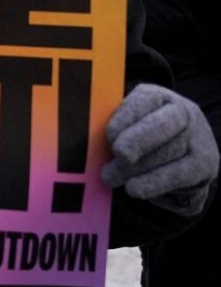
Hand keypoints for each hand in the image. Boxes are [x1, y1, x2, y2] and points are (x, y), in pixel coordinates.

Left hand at [101, 83, 218, 215]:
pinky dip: (153, 183)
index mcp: (158, 97)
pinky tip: (134, 189)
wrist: (180, 157)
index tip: (109, 135)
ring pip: (166, 153)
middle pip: (159, 126)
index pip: (144, 100)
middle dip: (135, 142)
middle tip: (117, 156)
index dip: (126, 117)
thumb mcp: (126, 125)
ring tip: (110, 177)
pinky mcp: (204, 163)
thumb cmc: (140, 138)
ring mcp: (197, 137)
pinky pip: (178, 174)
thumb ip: (110, 128)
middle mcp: (183, 113)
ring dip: (135, 169)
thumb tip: (81, 141)